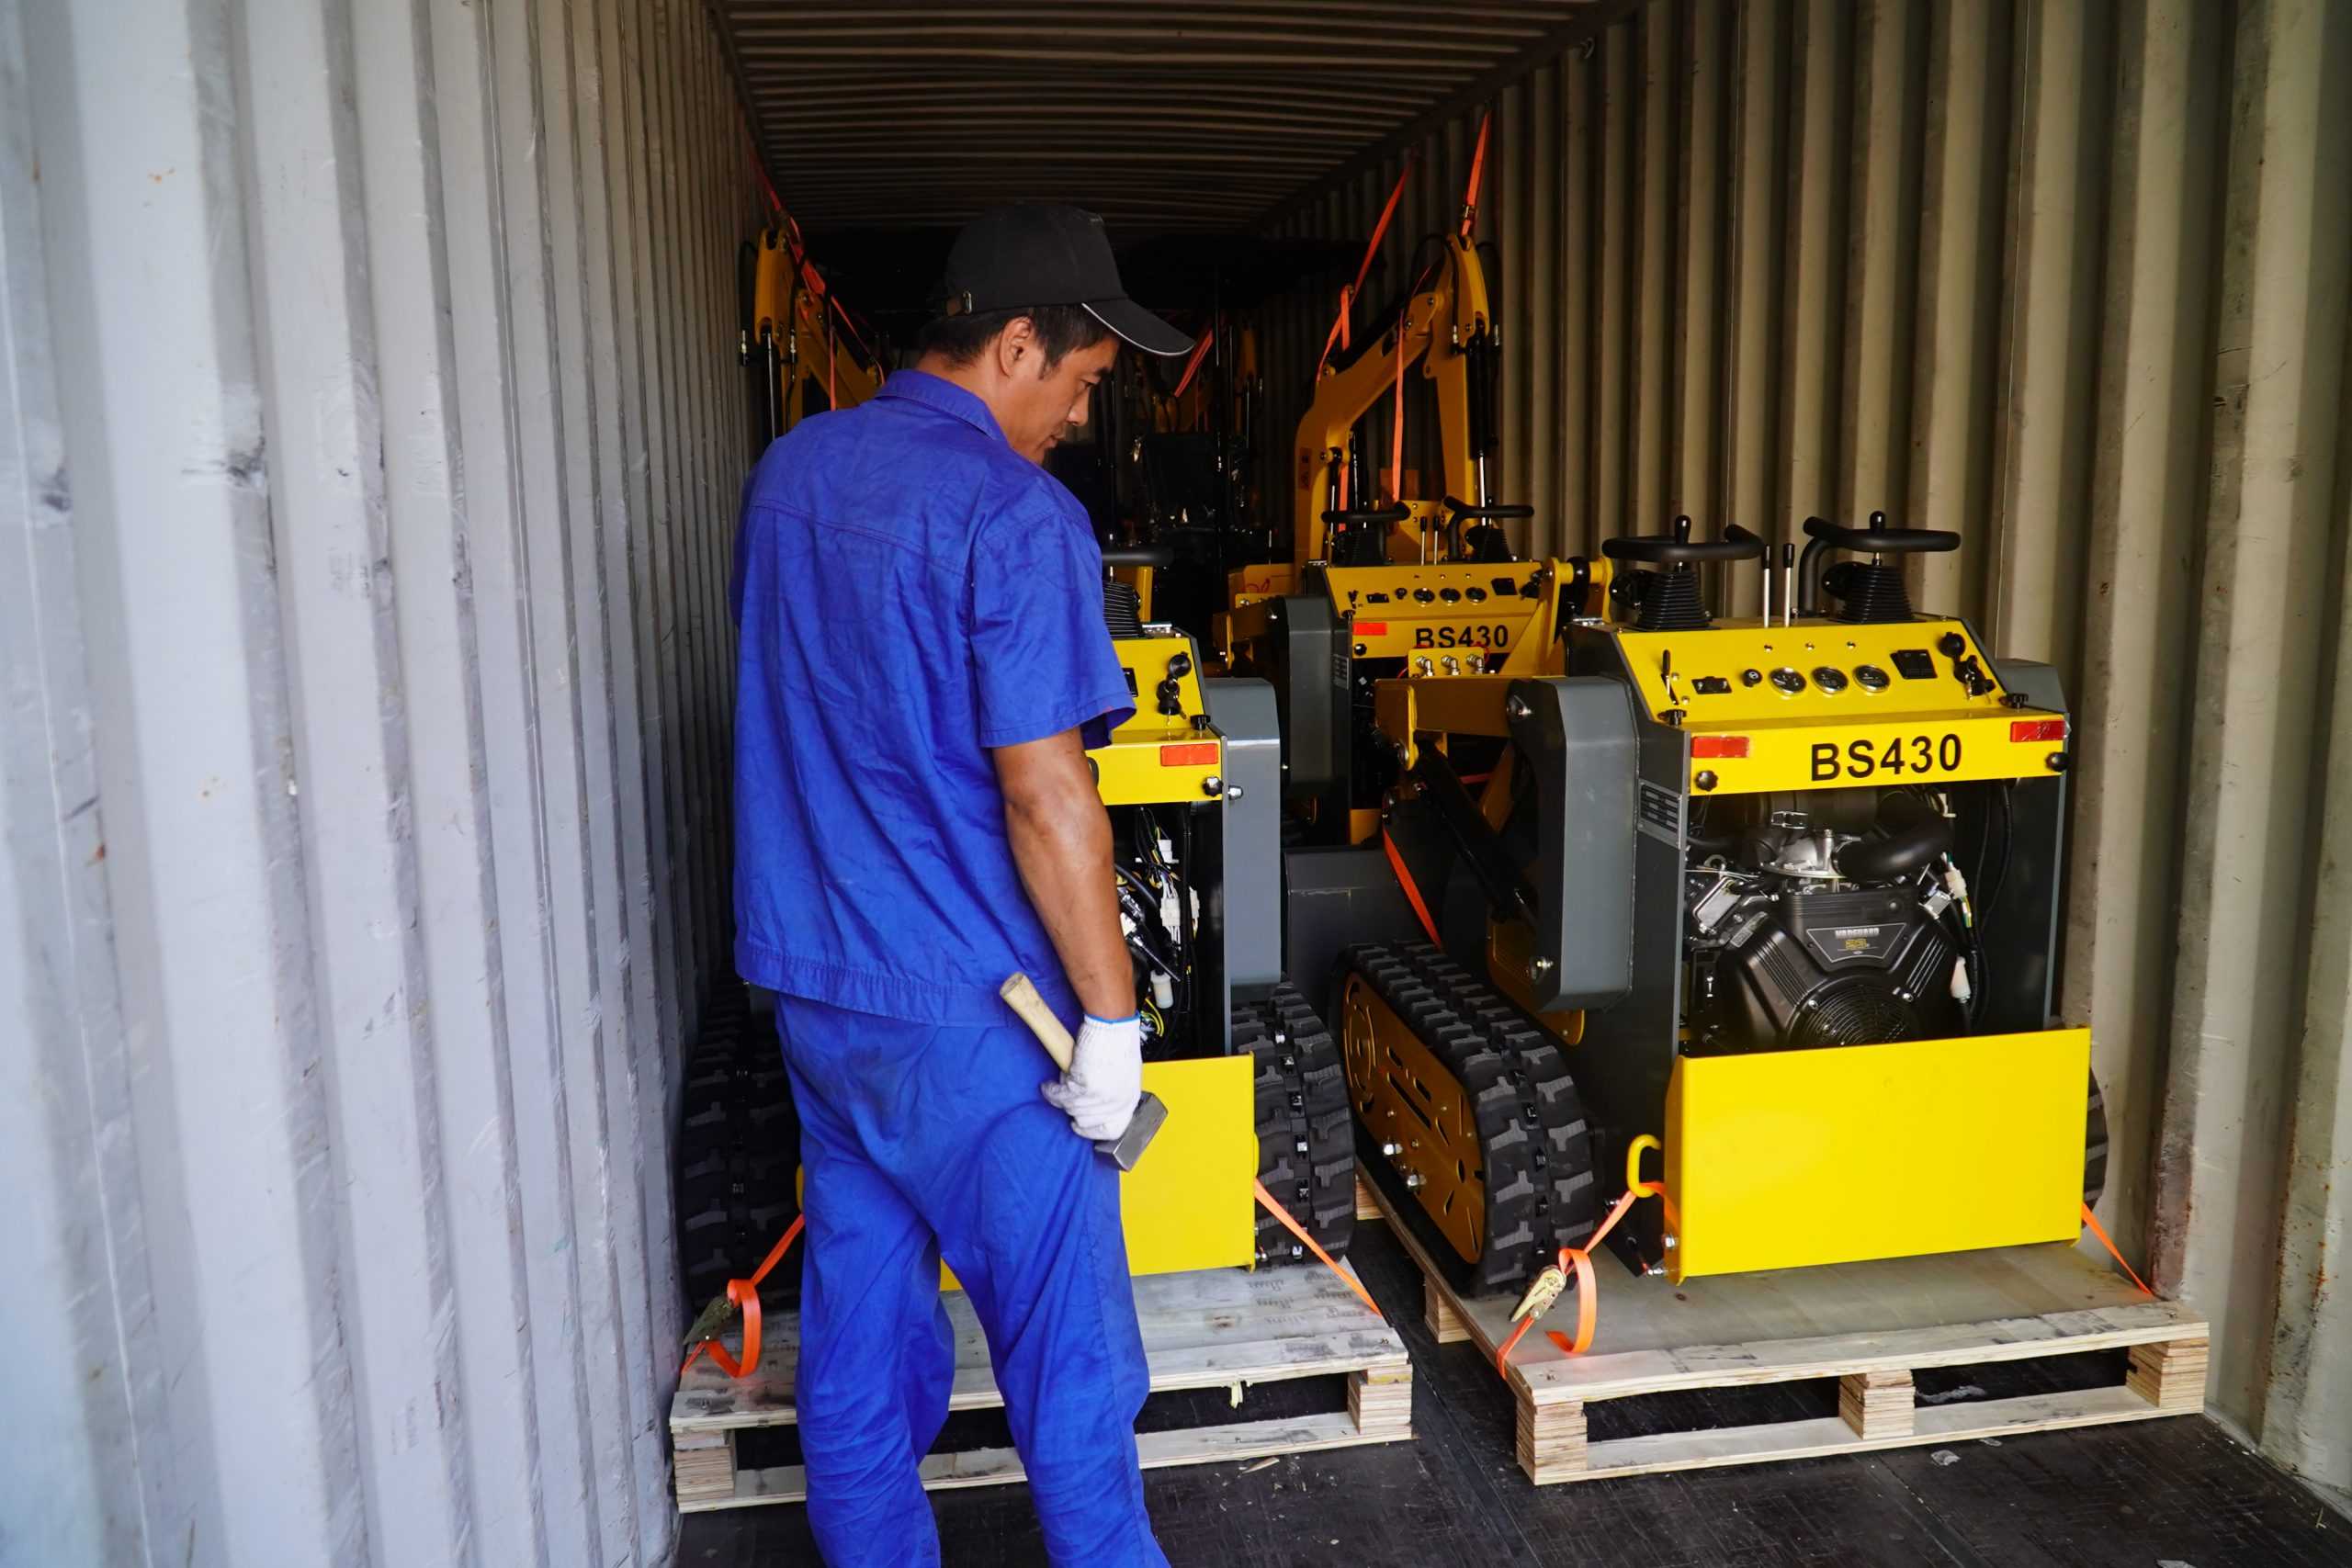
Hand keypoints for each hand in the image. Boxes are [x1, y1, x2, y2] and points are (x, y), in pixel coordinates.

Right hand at [1041, 1013, 1143, 1141]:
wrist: (1112, 1025)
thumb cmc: (1118, 1042)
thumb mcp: (1124, 1076)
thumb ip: (1114, 1094)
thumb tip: (1099, 1106)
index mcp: (1129, 1101)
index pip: (1112, 1130)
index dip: (1093, 1131)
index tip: (1080, 1126)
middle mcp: (1116, 1103)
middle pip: (1085, 1121)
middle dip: (1073, 1108)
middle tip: (1067, 1096)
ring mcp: (1100, 1097)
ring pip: (1070, 1108)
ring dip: (1061, 1097)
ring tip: (1057, 1085)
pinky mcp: (1084, 1087)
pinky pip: (1060, 1096)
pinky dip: (1051, 1090)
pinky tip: (1049, 1085)